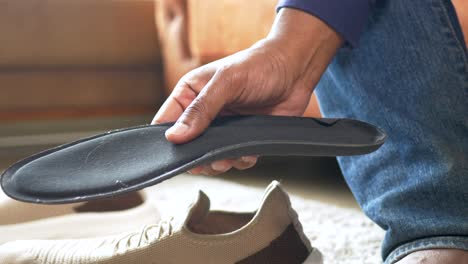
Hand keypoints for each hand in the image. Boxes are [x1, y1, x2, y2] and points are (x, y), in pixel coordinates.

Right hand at [152, 8, 342, 174]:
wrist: (296, 70)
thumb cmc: (259, 65)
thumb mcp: (226, 82)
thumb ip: (201, 109)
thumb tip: (175, 137)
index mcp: (190, 94)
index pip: (166, 122)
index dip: (167, 140)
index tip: (175, 154)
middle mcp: (204, 112)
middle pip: (188, 146)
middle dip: (198, 157)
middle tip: (211, 159)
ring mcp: (224, 127)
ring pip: (210, 156)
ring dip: (220, 162)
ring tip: (231, 156)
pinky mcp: (243, 137)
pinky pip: (234, 158)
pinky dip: (240, 161)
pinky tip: (249, 152)